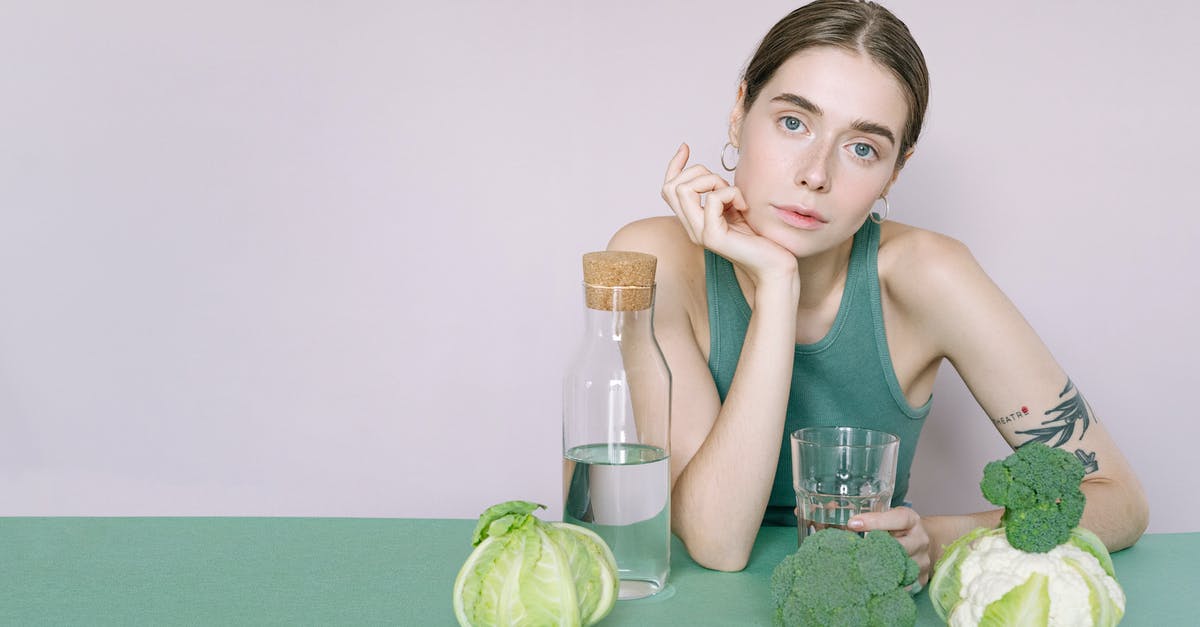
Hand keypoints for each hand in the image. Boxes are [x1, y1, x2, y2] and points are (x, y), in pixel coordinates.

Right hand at [661, 143, 796, 286]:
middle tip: (725, 183)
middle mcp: (691, 228)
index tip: (686, 147)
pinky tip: (744, 206)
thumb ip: (719, 194)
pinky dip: (731, 193)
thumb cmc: (760, 238)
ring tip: (735, 196)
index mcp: (694, 221)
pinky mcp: (713, 236)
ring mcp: (700, 233)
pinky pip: (712, 199)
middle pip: (672, 186)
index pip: (669, 189)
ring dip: (714, 182)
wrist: (774, 266)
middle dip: (698, 172)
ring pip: (685, 189)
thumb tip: (708, 173)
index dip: (674, 165)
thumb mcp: (734, 208)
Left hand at [849, 507, 931, 585]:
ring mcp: (922, 561)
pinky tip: (871, 583)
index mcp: (912, 521)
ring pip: (899, 568)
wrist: (924, 544)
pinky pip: (901, 585)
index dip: (875, 521)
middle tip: (853, 552)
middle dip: (874, 550)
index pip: (898, 519)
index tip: (853, 524)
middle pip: (899, 547)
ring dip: (877, 569)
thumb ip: (871, 517)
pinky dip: (885, 584)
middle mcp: (920, 541)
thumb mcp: (889, 516)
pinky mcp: (920, 580)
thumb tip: (836, 513)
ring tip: (858, 569)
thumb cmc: (899, 529)